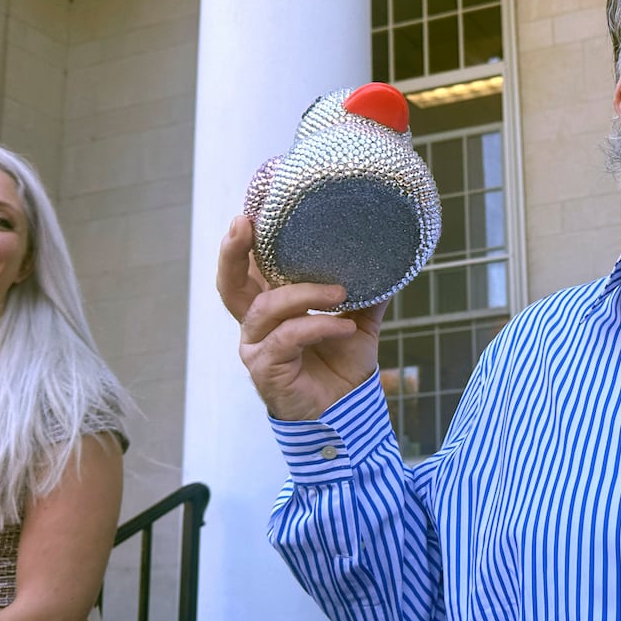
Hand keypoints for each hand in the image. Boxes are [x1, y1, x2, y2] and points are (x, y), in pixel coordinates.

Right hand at [217, 215, 387, 420]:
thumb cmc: (342, 364)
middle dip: (232, 252)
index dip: (244, 241)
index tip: (251, 210)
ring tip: (340, 293)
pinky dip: (318, 327)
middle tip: (244, 224)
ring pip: (267, 308)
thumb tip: (391, 259)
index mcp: (272, 307)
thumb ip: (367, 293)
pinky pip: (288, 338)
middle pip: (229, 284)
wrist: (346, 410)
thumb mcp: (359, 321)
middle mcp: (256, 324)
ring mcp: (257, 347)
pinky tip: (344, 327)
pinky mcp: (266, 369)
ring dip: (305, 294)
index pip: (249, 269)